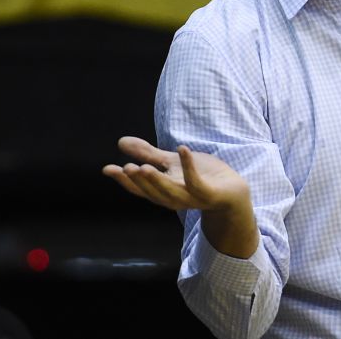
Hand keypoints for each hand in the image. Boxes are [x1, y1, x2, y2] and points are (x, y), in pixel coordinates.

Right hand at [102, 136, 249, 211]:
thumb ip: (147, 154)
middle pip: (152, 192)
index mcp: (163, 191)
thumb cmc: (202, 175)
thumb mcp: (171, 162)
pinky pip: (197, 183)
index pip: (139, 188)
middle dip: (138, 181)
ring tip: (144, 165)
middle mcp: (174, 198)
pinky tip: (182, 149)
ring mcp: (191, 198)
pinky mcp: (208, 194)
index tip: (107, 169)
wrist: (233, 189)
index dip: (123, 180)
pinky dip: (189, 168)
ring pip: (170, 192)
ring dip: (157, 180)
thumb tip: (120, 142)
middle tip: (125, 168)